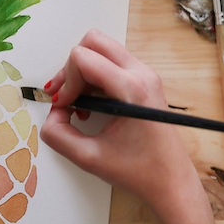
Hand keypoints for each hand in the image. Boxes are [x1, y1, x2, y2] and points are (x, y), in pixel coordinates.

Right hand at [40, 30, 220, 223]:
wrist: (172, 182)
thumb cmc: (139, 172)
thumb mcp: (89, 157)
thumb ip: (58, 134)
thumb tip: (51, 113)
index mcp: (132, 88)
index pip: (83, 58)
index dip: (65, 80)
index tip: (64, 106)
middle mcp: (142, 73)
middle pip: (93, 41)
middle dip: (71, 67)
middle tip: (64, 96)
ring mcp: (146, 74)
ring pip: (102, 49)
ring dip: (82, 71)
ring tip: (78, 104)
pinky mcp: (145, 80)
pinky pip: (112, 62)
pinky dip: (94, 76)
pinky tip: (92, 104)